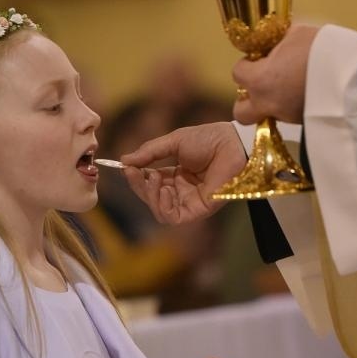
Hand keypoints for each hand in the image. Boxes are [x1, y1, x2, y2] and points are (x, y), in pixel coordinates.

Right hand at [122, 121, 245, 224]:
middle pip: (152, 198)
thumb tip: (124, 161)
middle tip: (133, 172)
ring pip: (160, 211)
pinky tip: (165, 190)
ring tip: (154, 178)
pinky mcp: (199, 210)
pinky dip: (163, 206)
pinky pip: (174, 218)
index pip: (150, 183)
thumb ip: (149, 153)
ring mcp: (191, 201)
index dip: (137, 177)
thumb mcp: (173, 142)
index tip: (125, 166)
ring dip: (150, 196)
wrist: (232, 143)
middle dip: (139, 186)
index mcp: (177, 175)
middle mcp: (183, 191)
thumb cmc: (209, 139)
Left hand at [232, 24, 319, 124]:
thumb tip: (277, 41)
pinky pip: (287, 117)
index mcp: (260, 80)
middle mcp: (268, 103)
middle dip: (246, 100)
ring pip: (266, 115)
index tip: (258, 58)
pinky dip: (289, 106)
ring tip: (288, 86)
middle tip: (260, 84)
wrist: (354, 75)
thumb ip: (279, 41)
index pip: (237, 74)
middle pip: (241, 112)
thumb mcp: (296, 34)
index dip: (246, 65)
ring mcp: (287, 117)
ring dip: (270, 103)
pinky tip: (305, 92)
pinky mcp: (305, 123)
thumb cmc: (322, 51)